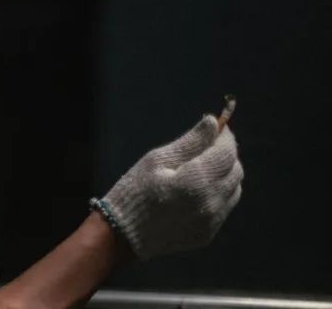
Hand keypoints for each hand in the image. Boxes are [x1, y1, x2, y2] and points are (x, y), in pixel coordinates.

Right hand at [101, 114, 242, 259]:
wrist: (122, 235)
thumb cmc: (135, 190)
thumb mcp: (156, 160)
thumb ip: (189, 142)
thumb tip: (211, 122)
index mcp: (197, 182)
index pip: (226, 153)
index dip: (225, 136)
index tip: (217, 126)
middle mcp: (212, 203)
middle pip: (235, 171)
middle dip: (225, 154)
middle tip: (207, 145)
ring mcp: (212, 221)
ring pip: (234, 189)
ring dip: (224, 174)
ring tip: (201, 168)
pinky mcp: (208, 233)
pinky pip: (224, 206)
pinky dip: (218, 193)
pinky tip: (196, 190)